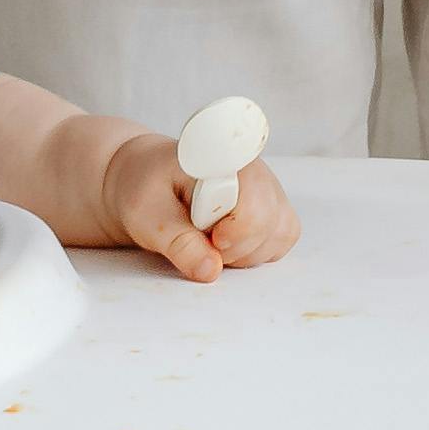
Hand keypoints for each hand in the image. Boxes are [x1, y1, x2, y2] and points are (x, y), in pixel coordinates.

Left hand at [84, 125, 296, 281]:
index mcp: (222, 159)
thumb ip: (177, 243)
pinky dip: (257, 251)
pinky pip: (283, 239)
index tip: (215, 238)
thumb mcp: (147, 216)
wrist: (149, 180)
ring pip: (280, 235)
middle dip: (233, 248)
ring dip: (245, 252)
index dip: (239, 229)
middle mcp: (255, 168)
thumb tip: (210, 270)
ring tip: (211, 239)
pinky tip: (228, 242)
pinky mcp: (275, 206)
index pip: (254, 196)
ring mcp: (269, 186)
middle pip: (268, 224)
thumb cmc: (146, 189)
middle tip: (200, 239)